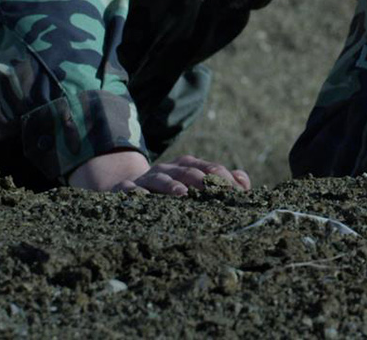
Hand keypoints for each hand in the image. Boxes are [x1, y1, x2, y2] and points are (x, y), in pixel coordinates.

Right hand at [67, 150, 251, 194]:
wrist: (122, 186)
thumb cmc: (165, 189)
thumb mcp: (191, 183)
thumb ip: (218, 182)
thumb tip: (244, 181)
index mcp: (186, 167)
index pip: (210, 168)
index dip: (226, 179)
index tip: (241, 193)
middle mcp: (168, 169)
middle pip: (189, 171)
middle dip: (205, 181)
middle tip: (221, 193)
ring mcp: (146, 178)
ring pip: (161, 179)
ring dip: (172, 185)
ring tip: (183, 194)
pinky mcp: (124, 189)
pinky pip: (129, 190)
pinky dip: (135, 193)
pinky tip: (142, 199)